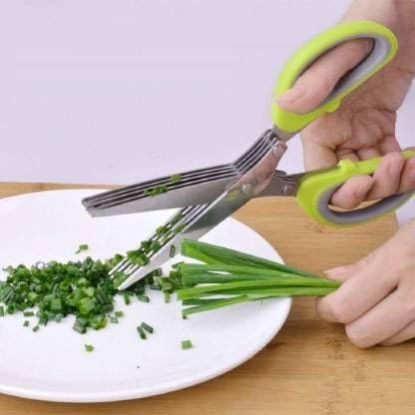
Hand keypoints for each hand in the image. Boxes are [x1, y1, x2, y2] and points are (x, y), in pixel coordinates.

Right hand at [277, 0, 414, 209]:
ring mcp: (357, 130)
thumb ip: (316, 81)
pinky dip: (402, 167)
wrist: (404, 10)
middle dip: (368, 186)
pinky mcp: (378, 125)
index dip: (334, 186)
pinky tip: (414, 161)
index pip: (317, 169)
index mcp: (318, 120)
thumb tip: (284, 104)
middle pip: (342, 179)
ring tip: (410, 165)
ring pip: (367, 173)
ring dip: (390, 180)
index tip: (360, 183)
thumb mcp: (344, 49)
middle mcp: (334, 130)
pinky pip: (386, 158)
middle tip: (391, 170)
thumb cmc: (373, 21)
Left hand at [317, 219, 414, 346]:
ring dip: (375, 326)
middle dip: (349, 321)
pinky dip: (399, 329)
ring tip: (384, 301)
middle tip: (353, 302)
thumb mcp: (401, 238)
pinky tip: (404, 307)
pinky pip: (411, 339)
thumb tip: (329, 280)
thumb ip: (364, 264)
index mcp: (398, 265)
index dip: (327, 306)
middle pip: (361, 335)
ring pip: (386, 341)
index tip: (326, 299)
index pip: (345, 307)